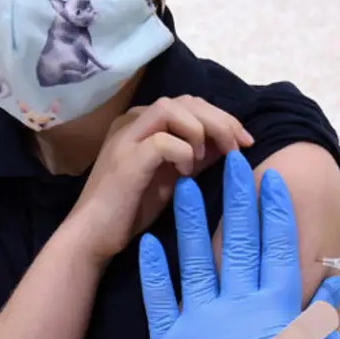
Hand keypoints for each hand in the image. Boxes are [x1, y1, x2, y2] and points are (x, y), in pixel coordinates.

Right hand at [70, 96, 252, 261]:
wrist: (93, 236)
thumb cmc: (133, 208)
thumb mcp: (175, 175)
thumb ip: (198, 154)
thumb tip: (231, 141)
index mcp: (143, 122)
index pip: (190, 103)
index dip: (222, 117)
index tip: (246, 140)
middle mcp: (132, 121)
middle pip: (186, 101)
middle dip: (221, 120)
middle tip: (241, 145)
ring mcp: (126, 137)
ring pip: (173, 109)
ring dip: (202, 130)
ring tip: (208, 157)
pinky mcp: (125, 158)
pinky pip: (164, 140)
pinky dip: (184, 153)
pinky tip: (185, 174)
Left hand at [140, 151, 339, 338]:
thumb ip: (320, 320)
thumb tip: (335, 281)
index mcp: (276, 310)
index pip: (278, 248)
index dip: (275, 211)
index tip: (272, 179)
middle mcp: (240, 307)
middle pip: (240, 242)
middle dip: (237, 199)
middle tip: (233, 161)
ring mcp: (202, 322)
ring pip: (197, 260)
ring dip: (192, 221)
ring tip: (185, 186)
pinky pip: (160, 299)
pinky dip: (154, 270)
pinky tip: (150, 242)